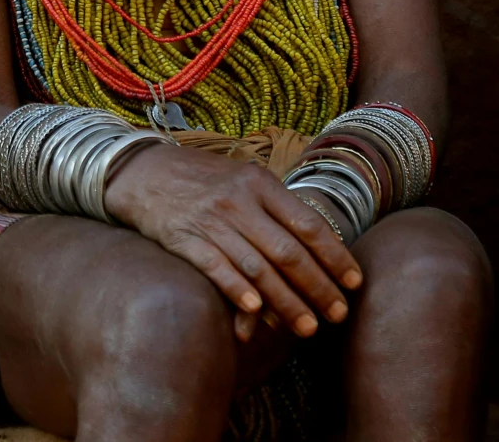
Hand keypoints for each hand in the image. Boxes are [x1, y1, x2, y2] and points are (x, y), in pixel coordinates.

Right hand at [104, 141, 363, 340]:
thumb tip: (314, 247)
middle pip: (288, 251)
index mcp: (261, 183)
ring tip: (306, 328)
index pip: (308, 224)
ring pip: (257, 267)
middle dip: (317, 287)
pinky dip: (236, 290)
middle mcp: (239, 201)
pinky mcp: (184, 239)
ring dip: (285, 302)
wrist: (143, 171)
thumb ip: (275, 207)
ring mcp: (211, 220)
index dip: (335, 256)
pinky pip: (216, 268)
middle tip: (337, 315)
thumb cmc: (202, 180)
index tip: (355, 283)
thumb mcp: (243, 179)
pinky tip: (255, 313)